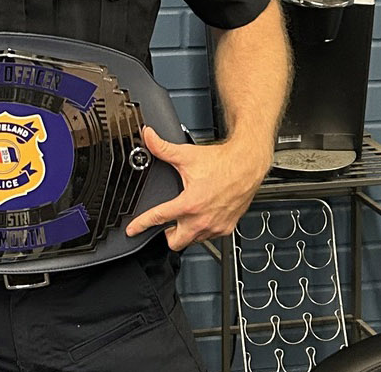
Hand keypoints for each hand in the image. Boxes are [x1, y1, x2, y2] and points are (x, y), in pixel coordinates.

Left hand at [124, 126, 270, 250]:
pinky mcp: (226, 228)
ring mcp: (215, 226)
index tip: (132, 231)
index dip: (141, 225)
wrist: (247, 164)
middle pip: (175, 242)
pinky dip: (203, 230)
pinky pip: (209, 237)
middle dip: (167, 235)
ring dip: (186, 232)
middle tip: (167, 223)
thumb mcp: (187, 155)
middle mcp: (202, 219)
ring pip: (193, 241)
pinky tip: (203, 217)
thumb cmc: (222, 162)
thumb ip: (163, 148)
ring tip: (186, 217)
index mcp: (189, 204)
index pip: (158, 218)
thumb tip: (148, 137)